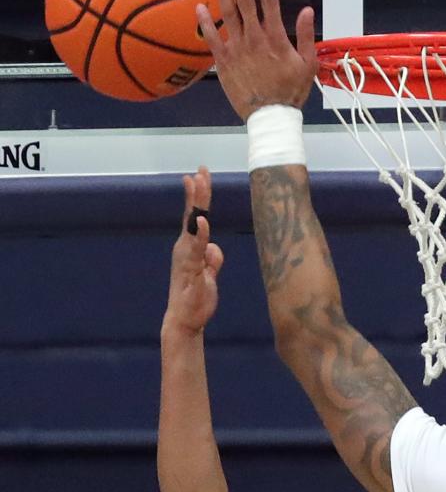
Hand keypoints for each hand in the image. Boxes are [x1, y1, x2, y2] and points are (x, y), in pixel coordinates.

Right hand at [164, 168, 223, 335]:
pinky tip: (202, 221)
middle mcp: (185, 248)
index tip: (199, 175)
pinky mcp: (190, 269)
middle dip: (197, 192)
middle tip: (200, 171)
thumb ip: (212, 260)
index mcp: (190, 248)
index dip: (198, 197)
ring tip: (198, 183)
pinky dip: (199, 234)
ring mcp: (186, 257)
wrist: (185, 320)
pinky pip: (196, 248)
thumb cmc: (196, 298)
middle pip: (192, 215)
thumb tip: (214, 248)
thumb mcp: (209, 275)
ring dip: (196, 203)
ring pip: (192, 225)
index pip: (195, 217)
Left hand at [197, 0, 315, 121]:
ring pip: (228, 14)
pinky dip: (205, 22)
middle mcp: (255, 38)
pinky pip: (212, 38)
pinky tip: (199, 6)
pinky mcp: (224, 61)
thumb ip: (306, 37)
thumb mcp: (308, 66)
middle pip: (246, 2)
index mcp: (275, 38)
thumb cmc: (290, 93)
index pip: (270, 2)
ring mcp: (238, 48)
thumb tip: (307, 11)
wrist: (270, 117)